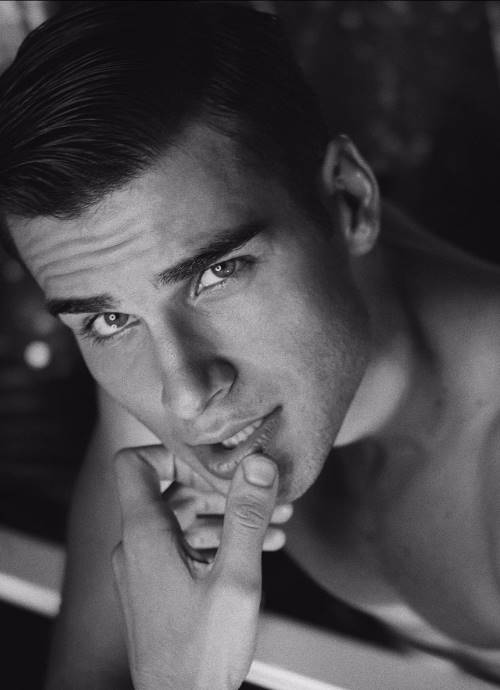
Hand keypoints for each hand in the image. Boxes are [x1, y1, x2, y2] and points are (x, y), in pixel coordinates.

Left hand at [112, 446, 279, 689]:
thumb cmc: (202, 653)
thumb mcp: (235, 579)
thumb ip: (246, 517)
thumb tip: (258, 464)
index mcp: (145, 535)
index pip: (135, 464)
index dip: (172, 452)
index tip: (214, 460)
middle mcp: (137, 547)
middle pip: (170, 490)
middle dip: (218, 486)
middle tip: (260, 489)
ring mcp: (145, 568)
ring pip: (183, 519)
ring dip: (226, 514)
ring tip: (274, 518)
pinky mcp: (157, 588)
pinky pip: (185, 547)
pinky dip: (218, 539)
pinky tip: (260, 546)